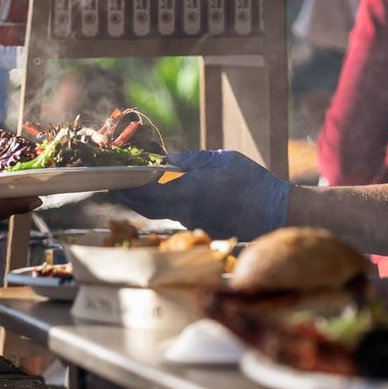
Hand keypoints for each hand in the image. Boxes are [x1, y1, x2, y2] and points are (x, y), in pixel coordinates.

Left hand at [110, 150, 293, 239]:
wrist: (274, 212)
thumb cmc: (252, 182)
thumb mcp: (222, 159)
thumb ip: (191, 160)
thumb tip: (165, 160)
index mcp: (190, 191)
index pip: (147, 193)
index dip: (127, 187)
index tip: (113, 179)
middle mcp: (187, 211)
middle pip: (149, 207)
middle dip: (129, 196)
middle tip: (116, 185)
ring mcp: (194, 223)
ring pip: (162, 213)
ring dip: (146, 202)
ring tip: (134, 188)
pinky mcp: (203, 229)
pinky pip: (177, 217)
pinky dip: (165, 207)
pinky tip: (163, 197)